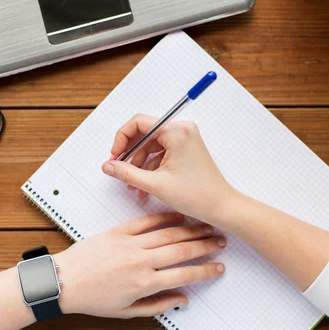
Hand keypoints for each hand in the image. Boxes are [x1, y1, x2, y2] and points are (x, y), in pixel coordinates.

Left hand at [53, 212, 225, 317]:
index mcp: (144, 283)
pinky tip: (178, 216)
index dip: (206, 270)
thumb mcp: (127, 311)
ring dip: (190, 230)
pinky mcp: (119, 231)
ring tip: (205, 227)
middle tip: (220, 241)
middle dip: (205, 246)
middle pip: (182, 250)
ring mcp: (130, 244)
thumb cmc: (92, 298)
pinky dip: (164, 217)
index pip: (184, 274)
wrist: (64, 281)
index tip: (218, 267)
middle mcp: (140, 261)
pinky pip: (146, 221)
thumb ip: (157, 305)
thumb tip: (181, 301)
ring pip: (168, 233)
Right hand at [101, 114, 233, 223]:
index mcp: (177, 132)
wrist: (221, 207)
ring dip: (139, 164)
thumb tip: (107, 165)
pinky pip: (161, 153)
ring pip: (151, 145)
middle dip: (129, 153)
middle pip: (144, 133)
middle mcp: (182, 130)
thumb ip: (127, 173)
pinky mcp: (185, 149)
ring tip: (132, 185)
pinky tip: (143, 186)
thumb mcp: (155, 184)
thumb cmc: (196, 195)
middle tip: (117, 169)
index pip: (140, 122)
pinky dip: (150, 167)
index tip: (114, 156)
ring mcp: (185, 139)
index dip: (122, 138)